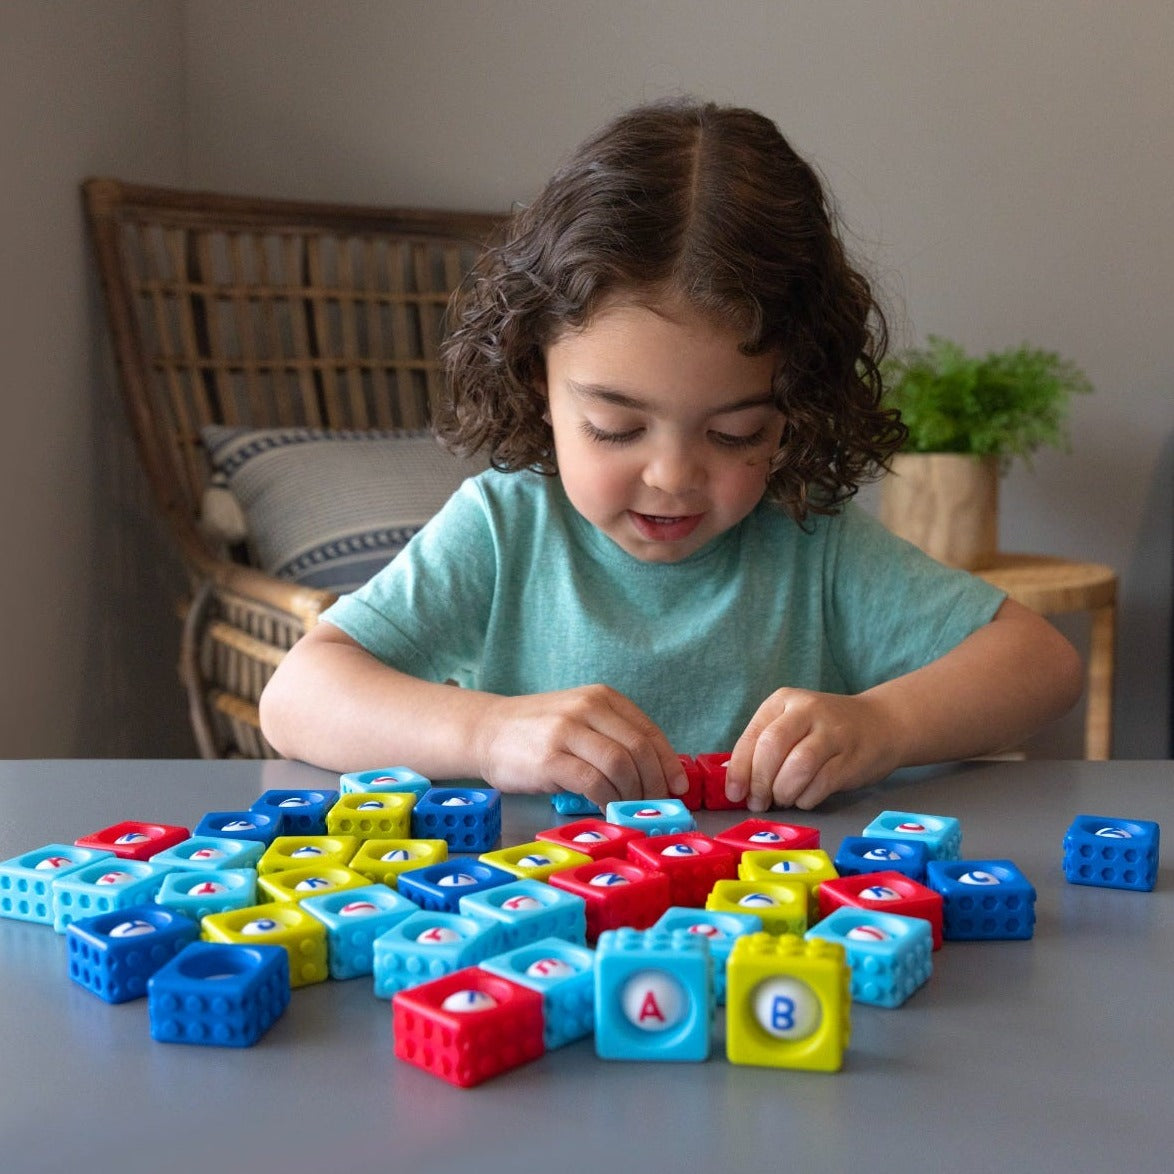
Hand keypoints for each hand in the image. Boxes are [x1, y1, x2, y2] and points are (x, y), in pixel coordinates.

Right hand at [475, 685, 687, 807]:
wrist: (485, 731)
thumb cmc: (537, 732)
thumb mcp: (580, 719)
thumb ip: (613, 735)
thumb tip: (657, 772)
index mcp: (601, 697)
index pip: (648, 731)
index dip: (668, 763)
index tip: (677, 787)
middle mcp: (586, 708)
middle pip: (638, 750)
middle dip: (653, 784)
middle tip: (654, 805)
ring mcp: (567, 731)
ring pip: (620, 766)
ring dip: (632, 794)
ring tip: (629, 808)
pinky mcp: (550, 758)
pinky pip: (594, 783)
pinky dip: (607, 799)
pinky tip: (606, 807)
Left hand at [725, 689, 902, 810]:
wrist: (882, 723)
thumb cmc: (824, 730)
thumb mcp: (791, 724)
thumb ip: (764, 747)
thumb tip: (735, 782)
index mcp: (784, 701)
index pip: (754, 736)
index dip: (740, 769)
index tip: (734, 793)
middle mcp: (807, 711)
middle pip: (773, 748)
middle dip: (760, 782)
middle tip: (758, 802)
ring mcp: (833, 732)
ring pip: (797, 766)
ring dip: (784, 791)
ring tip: (783, 799)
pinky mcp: (852, 757)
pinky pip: (822, 783)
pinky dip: (806, 798)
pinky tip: (804, 798)